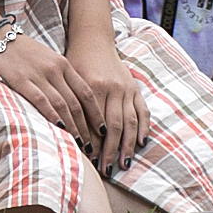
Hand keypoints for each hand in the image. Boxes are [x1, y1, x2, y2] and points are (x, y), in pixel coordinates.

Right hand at [0, 36, 97, 149]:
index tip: (103, 129)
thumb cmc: (24, 52)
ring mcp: (39, 75)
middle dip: (87, 126)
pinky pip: (41, 100)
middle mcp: (56, 70)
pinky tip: (59, 128)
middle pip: (77, 102)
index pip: (86, 93)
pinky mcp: (22, 81)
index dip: (96, 112)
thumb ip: (61, 78)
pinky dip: (52, 115)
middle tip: (94, 145)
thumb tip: (72, 104)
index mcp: (64, 65)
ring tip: (80, 143)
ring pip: (62, 104)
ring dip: (73, 126)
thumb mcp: (49, 60)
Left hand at [67, 34, 149, 174]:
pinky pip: (142, 110)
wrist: (92, 41)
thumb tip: (73, 139)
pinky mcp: (134, 87)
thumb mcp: (69, 83)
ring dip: (127, 145)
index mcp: (94, 88)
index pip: (95, 124)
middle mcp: (112, 89)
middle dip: (111, 151)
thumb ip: (72, 107)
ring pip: (129, 122)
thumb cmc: (75, 64)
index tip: (91, 165)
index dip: (94, 146)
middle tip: (107, 170)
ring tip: (124, 163)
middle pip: (113, 127)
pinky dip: (143, 127)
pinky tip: (140, 142)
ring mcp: (126, 89)